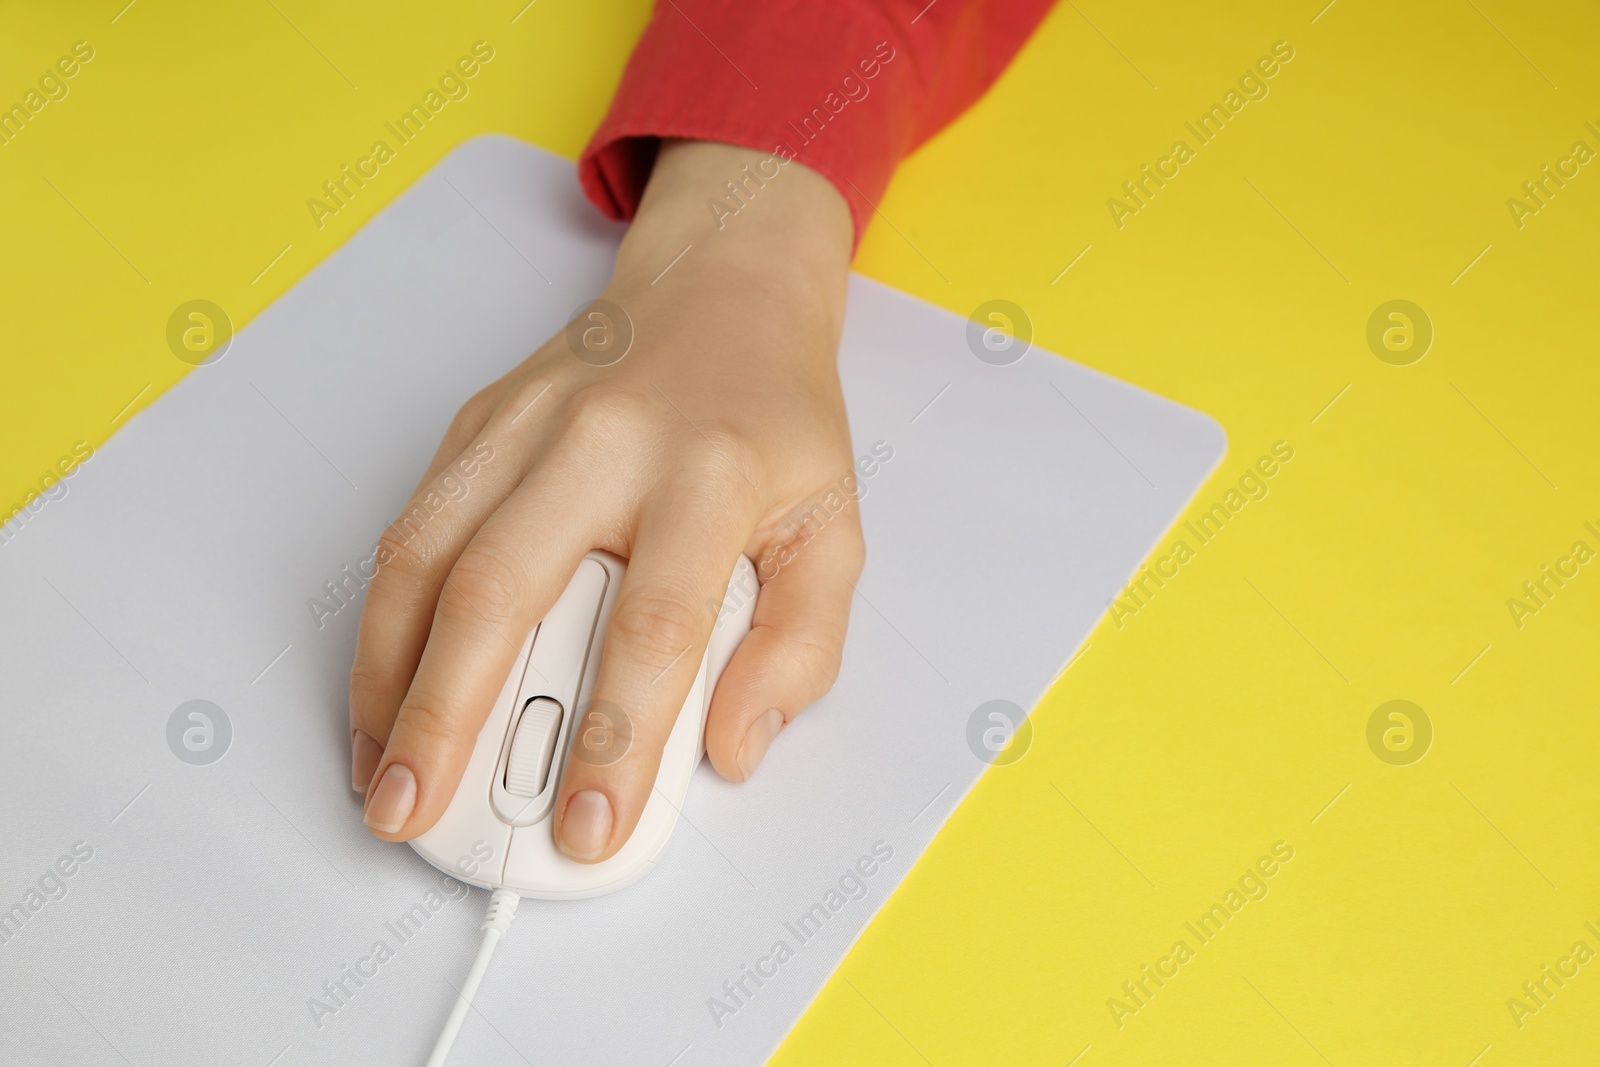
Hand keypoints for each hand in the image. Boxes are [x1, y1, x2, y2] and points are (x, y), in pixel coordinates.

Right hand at [349, 140, 863, 862]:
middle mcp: (604, 443)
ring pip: (425, 558)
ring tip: (378, 771)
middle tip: (416, 813)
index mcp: (711, 473)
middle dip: (444, 719)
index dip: (617, 739)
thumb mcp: (835, 527)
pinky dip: (382, 619)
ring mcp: (527, 424)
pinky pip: (410, 527)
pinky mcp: (476, 421)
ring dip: (386, 676)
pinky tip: (380, 688)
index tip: (589, 827)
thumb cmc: (774, 417)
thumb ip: (802, 647)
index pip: (656, 626)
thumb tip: (731, 746)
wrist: (721, 285)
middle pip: (499, 591)